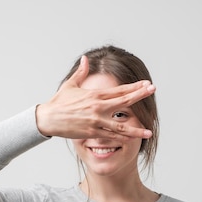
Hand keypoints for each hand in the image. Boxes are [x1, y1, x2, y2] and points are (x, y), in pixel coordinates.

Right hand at [35, 55, 155, 139]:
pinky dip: (122, 139)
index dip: (135, 87)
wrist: (48, 118)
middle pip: (124, 101)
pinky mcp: (91, 132)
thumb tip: (87, 59)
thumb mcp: (70, 85)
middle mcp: (98, 107)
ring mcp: (96, 121)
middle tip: (153, 90)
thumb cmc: (59, 102)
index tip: (147, 84)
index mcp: (95, 94)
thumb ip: (81, 72)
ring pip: (120, 126)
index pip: (119, 89)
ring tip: (149, 132)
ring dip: (136, 130)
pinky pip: (110, 137)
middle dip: (140, 95)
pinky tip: (132, 142)